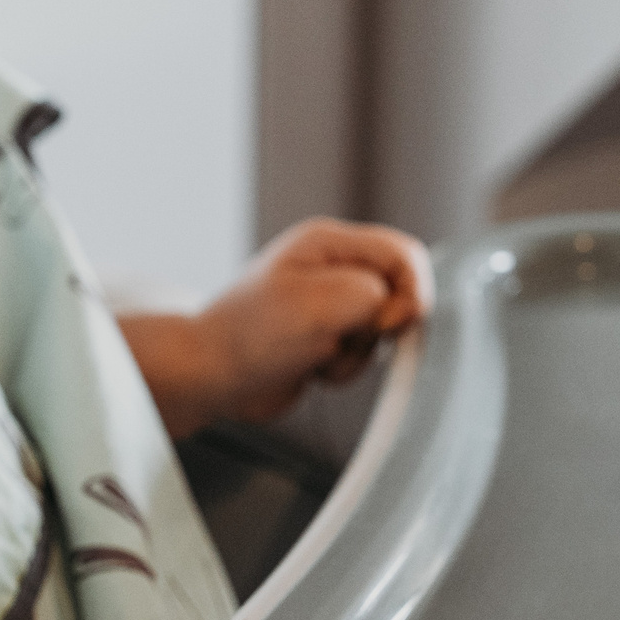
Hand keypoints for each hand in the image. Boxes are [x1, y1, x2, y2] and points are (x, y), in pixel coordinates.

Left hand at [118, 217, 431, 437]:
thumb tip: (405, 308)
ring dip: (358, 353)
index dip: (410, 291)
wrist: (209, 376)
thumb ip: (374, 294)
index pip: (403, 253)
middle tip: (343, 337)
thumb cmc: (250, 335)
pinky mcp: (325, 338)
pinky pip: (362, 354)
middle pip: (398, 292)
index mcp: (328, 243)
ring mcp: (328, 304)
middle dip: (381, 326)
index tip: (388, 323)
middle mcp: (331, 269)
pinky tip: (310, 367)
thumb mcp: (319, 304)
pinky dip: (344, 368)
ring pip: (382, 329)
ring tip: (315, 353)